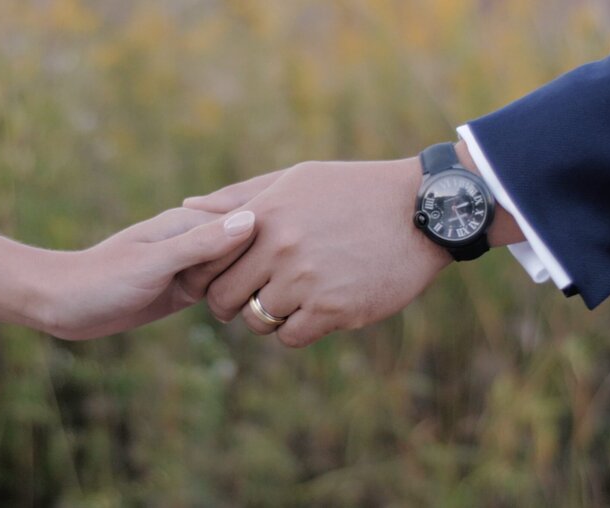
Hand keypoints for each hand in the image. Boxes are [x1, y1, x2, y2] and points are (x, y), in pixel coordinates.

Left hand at [29, 208, 254, 339]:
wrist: (62, 304)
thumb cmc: (101, 279)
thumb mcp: (154, 263)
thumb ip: (200, 244)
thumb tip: (251, 221)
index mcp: (190, 220)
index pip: (247, 226)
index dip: (255, 250)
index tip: (238, 273)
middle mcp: (195, 237)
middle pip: (247, 250)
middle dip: (249, 272)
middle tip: (211, 293)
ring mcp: (192, 263)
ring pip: (237, 271)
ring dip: (241, 286)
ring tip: (215, 303)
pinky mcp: (186, 287)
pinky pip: (221, 288)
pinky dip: (229, 298)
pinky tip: (228, 312)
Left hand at [183, 158, 451, 346]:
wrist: (421, 210)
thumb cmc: (354, 191)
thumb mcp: (295, 180)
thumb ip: (240, 197)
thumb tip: (188, 206)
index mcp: (266, 215)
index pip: (207, 260)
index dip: (208, 274)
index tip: (223, 276)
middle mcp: (281, 248)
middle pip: (224, 297)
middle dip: (230, 303)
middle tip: (248, 298)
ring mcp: (306, 280)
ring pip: (257, 320)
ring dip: (265, 317)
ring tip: (287, 301)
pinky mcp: (334, 309)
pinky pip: (290, 337)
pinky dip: (295, 330)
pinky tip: (312, 311)